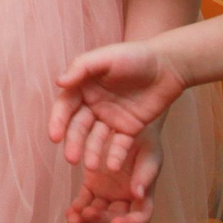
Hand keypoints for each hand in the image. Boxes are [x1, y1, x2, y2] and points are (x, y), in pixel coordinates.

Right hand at [50, 40, 189, 178]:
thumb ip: (81, 68)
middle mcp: (93, 104)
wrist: (168, 65)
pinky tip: (113, 165)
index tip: (54, 137)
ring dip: (92, 152)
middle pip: (79, 126)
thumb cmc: (135, 56)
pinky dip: (115, 155)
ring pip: (96, 138)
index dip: (58, 121)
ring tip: (92, 166)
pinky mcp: (129, 129)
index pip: (66, 106)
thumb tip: (59, 83)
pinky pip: (120, 144)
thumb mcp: (106, 57)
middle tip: (71, 159)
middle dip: (74, 142)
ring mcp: (111, 118)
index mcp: (83, 86)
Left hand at [65, 124, 164, 222]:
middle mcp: (126, 198)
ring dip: (85, 219)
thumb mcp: (150, 153)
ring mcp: (108, 193)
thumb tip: (138, 194)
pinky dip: (77, 207)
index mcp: (144, 194)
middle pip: (115, 218)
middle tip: (88, 214)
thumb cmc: (145, 140)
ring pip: (97, 213)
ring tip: (73, 218)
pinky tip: (69, 211)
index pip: (141, 217)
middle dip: (102, 220)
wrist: (127, 124)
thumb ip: (145, 173)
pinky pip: (84, 201)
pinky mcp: (92, 185)